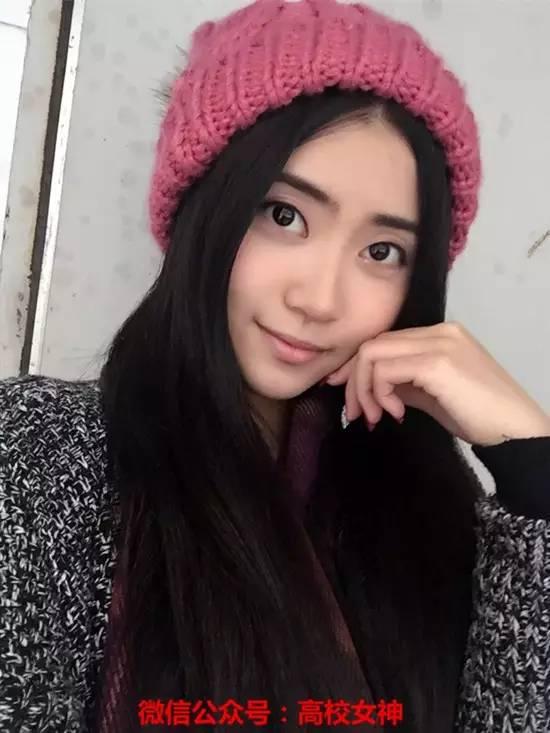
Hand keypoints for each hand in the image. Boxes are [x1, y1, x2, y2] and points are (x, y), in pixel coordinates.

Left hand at [323, 321, 549, 446]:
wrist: (516, 431)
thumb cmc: (480, 417)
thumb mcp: (434, 396)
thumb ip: (405, 384)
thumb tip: (375, 389)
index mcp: (440, 335)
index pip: (384, 341)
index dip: (357, 367)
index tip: (345, 393)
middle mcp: (438, 332)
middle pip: (373, 344)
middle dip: (353, 380)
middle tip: (355, 413)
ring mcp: (438, 344)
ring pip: (372, 354)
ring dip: (364, 390)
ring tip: (377, 417)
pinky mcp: (436, 363)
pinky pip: (385, 370)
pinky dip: (380, 393)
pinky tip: (395, 414)